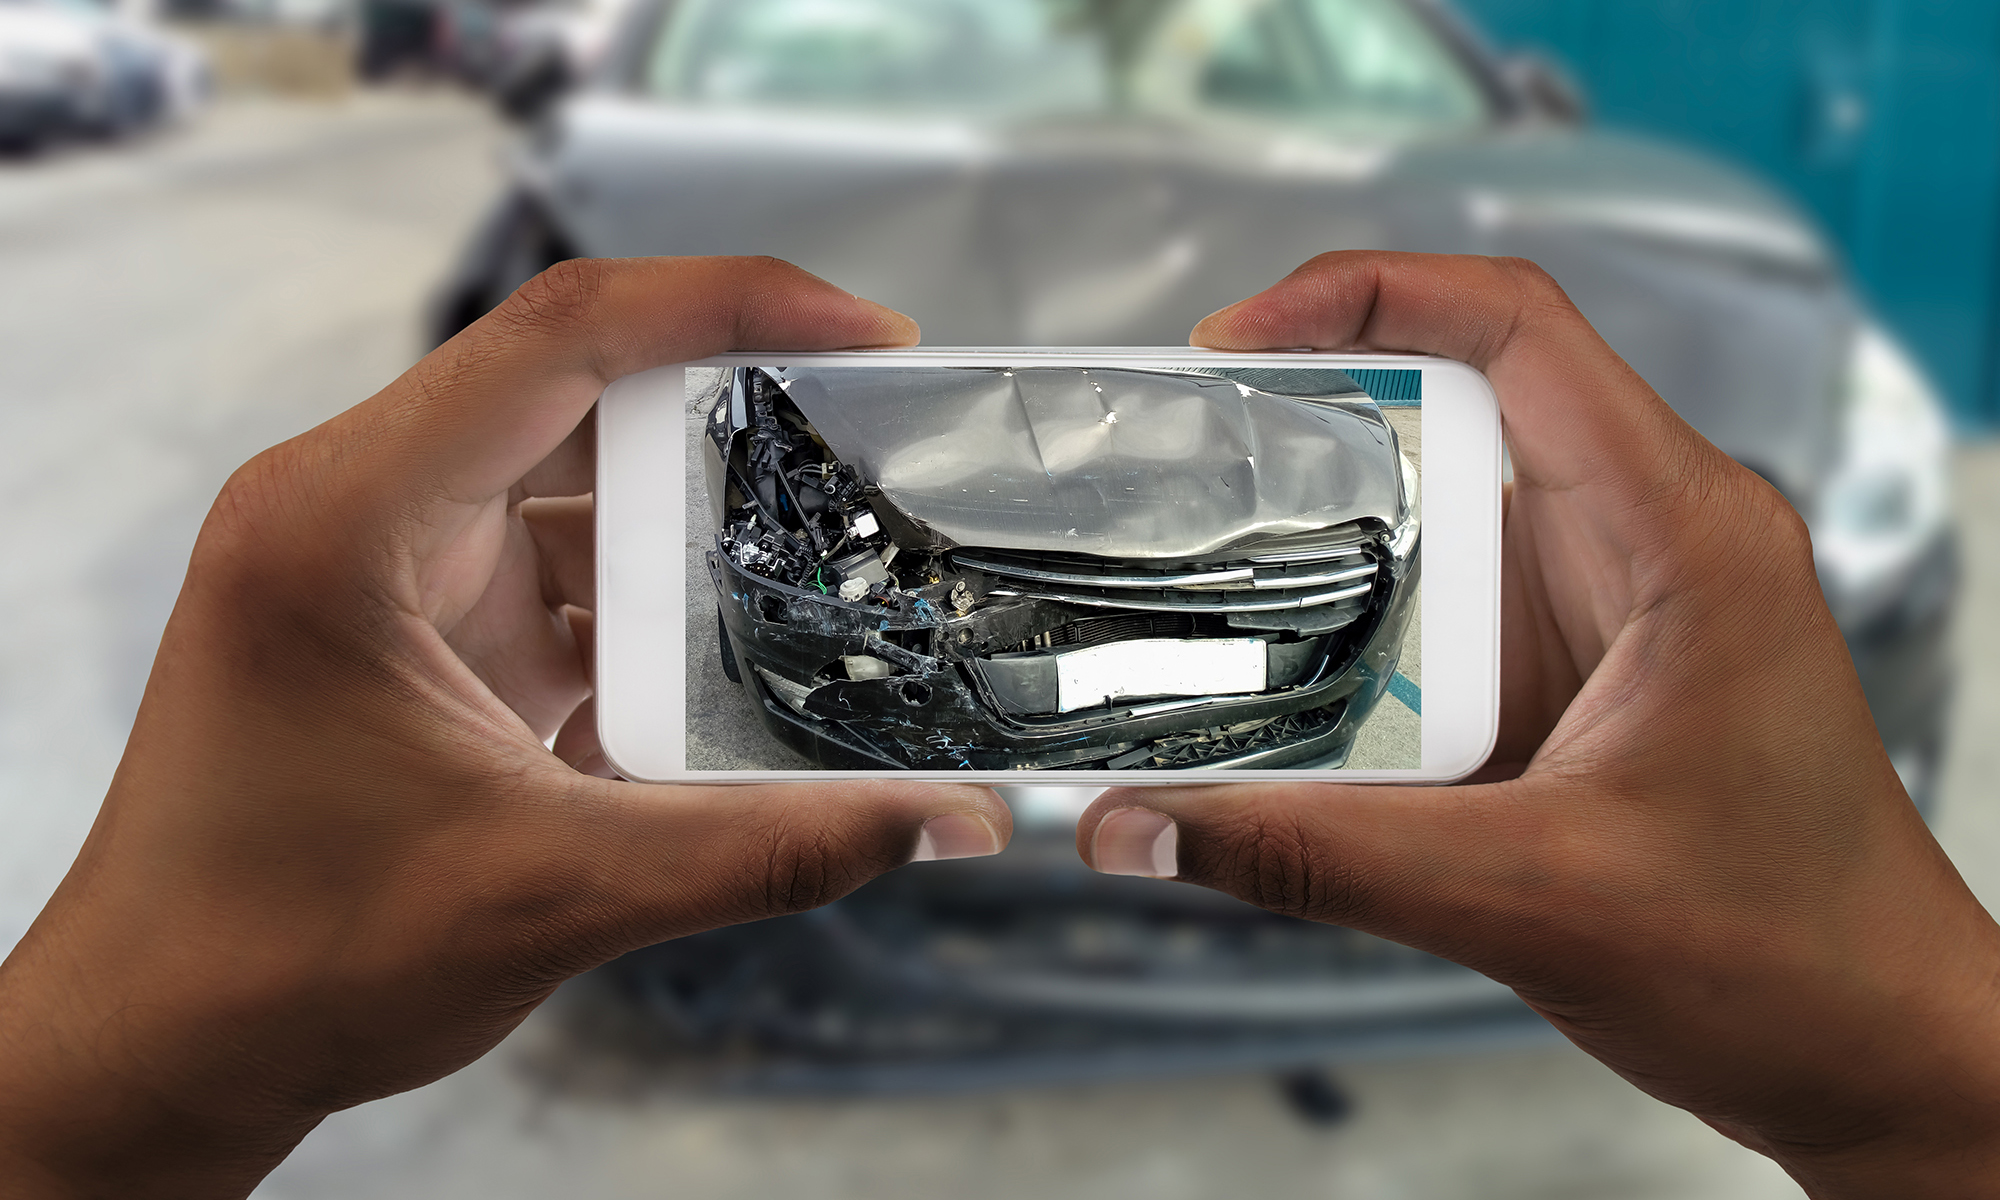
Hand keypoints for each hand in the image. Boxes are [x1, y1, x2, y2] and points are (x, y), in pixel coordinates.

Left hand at [0, 257, 1009, 1198]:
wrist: (161, 1047)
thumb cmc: (281, 958)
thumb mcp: (552, 893)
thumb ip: (766, 849)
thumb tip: (944, 822)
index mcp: (346, 520)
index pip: (562, 336)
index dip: (729, 303)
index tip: (866, 334)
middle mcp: (354, 511)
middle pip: (582, 402)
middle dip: (734, 431)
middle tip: (873, 461)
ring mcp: (383, 569)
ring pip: (579, 497)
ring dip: (690, 548)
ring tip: (819, 588)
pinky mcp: (412, 630)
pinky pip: (558, 579)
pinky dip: (645, 619)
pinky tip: (722, 680)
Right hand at [1079, 251, 1999, 1197]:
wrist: (1874, 1044)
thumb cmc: (1785, 956)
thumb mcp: (1528, 897)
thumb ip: (1315, 858)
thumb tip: (1136, 827)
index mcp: (1684, 533)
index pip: (1516, 328)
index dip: (1365, 294)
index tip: (1235, 336)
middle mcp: (1658, 534)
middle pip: (1465, 401)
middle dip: (1319, 411)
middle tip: (1188, 452)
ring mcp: (1625, 595)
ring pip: (1455, 501)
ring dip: (1339, 526)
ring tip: (1210, 552)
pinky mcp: (1594, 658)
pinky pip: (1463, 592)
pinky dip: (1371, 611)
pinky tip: (1296, 662)